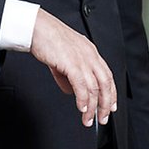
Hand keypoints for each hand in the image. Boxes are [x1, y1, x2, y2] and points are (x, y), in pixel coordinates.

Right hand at [29, 8, 116, 127]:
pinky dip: (83, 100)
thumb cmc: (47, 39)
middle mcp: (90, 55)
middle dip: (106, 104)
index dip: (111, 92)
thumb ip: (68, 75)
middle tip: (103, 117)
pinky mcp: (72, 63)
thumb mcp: (63, 58)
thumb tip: (71, 91)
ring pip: (95, 87)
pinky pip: (82, 86)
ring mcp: (82, 59)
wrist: (37, 28)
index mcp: (90, 52)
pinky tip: (82, 109)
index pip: (107, 75)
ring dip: (93, 107)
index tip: (111, 106)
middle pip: (106, 83)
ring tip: (88, 119)